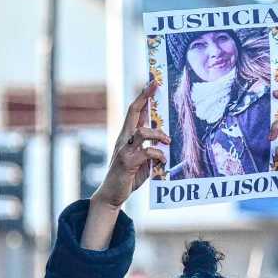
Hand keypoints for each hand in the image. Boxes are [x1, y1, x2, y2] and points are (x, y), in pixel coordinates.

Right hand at [92, 81, 169, 208]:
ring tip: (167, 142)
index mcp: (126, 136)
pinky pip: (146, 152)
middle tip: (155, 84)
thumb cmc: (128, 176)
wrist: (111, 195)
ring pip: (142, 131)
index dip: (143, 96)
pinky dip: (158, 155)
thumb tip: (163, 140)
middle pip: (133, 112)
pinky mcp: (127, 162)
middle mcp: (123, 139)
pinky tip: (163, 161)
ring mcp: (124, 150)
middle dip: (144, 97)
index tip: (153, 82)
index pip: (134, 111)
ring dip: (158, 134)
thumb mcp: (141, 159)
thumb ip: (149, 147)